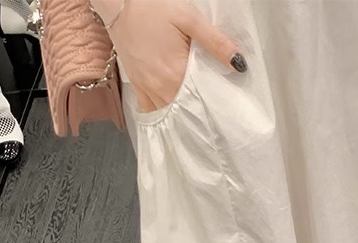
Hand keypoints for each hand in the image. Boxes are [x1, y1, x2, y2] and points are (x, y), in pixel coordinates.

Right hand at [91, 0, 246, 112]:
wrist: (119, 2)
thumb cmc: (152, 7)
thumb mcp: (189, 19)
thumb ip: (215, 42)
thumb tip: (238, 63)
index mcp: (175, 73)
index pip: (201, 99)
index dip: (215, 105)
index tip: (226, 109)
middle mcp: (160, 86)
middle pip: (185, 109)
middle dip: (200, 112)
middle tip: (215, 116)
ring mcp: (146, 87)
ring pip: (169, 112)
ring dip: (182, 114)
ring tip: (198, 116)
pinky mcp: (137, 84)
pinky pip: (150, 108)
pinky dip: (162, 113)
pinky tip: (173, 115)